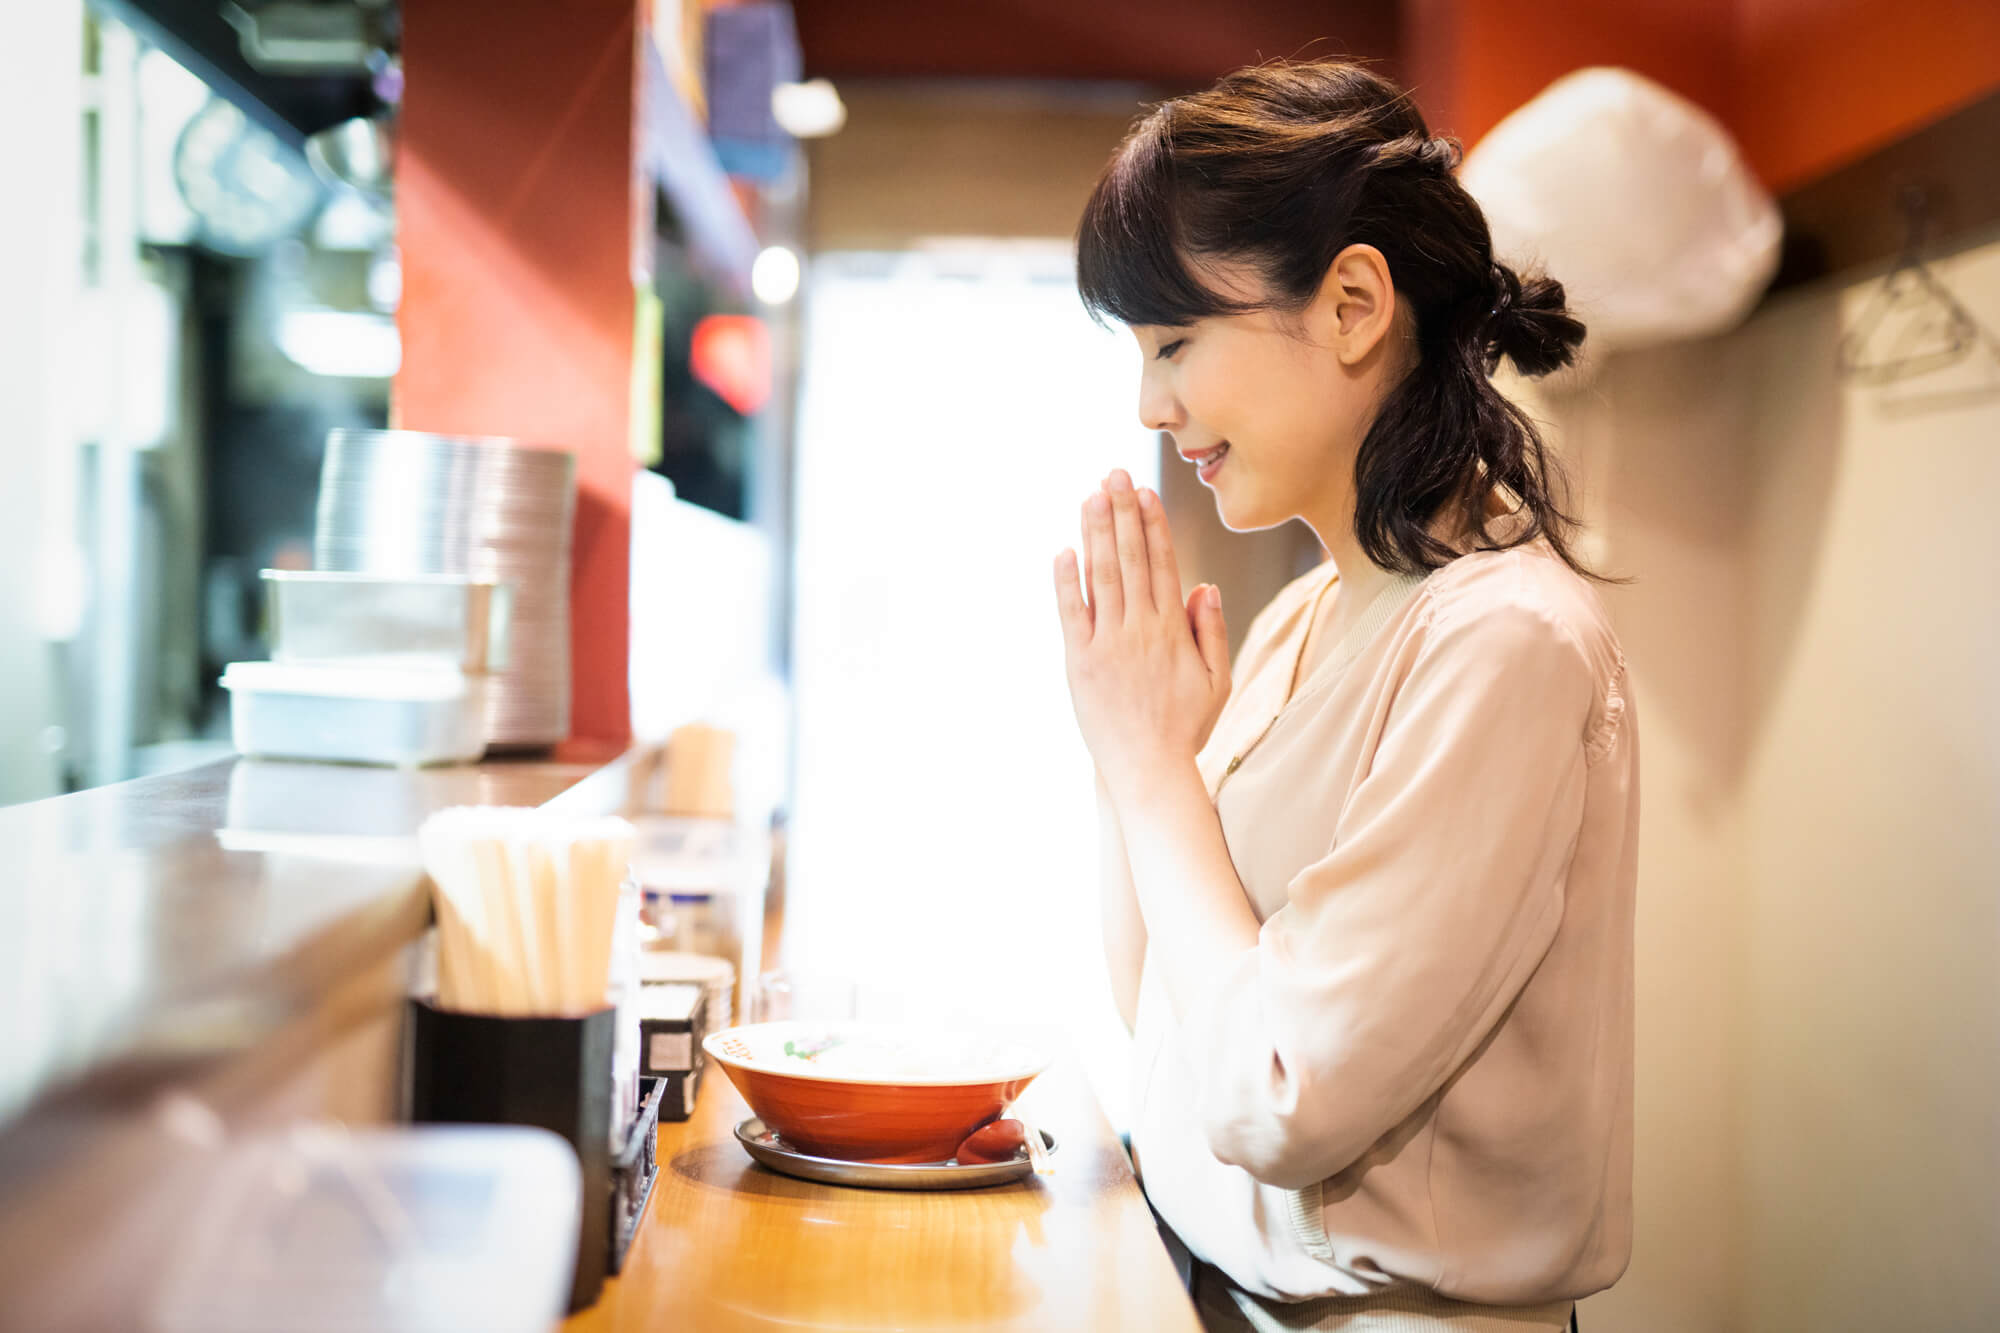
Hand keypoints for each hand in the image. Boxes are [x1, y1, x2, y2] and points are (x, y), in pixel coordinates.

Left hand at [1054, 470, 1229, 799]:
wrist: (1149, 769)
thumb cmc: (1185, 728)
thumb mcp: (1216, 680)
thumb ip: (1211, 631)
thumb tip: (1203, 586)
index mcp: (1173, 629)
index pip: (1162, 563)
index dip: (1152, 524)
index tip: (1143, 492)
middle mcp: (1141, 629)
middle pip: (1130, 558)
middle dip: (1121, 513)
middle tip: (1113, 474)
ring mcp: (1109, 643)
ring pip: (1102, 576)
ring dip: (1096, 533)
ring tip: (1091, 495)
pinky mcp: (1081, 661)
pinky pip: (1072, 613)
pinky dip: (1066, 581)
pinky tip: (1063, 550)